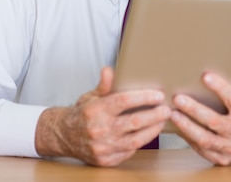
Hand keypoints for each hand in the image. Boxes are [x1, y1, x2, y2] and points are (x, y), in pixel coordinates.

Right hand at [35, 66, 170, 166]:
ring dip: (153, 130)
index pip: (124, 101)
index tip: (158, 95)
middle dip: (155, 115)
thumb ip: (104, 85)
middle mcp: (99, 129)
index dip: (143, 97)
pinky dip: (141, 142)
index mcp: (95, 110)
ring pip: (135, 139)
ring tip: (162, 120)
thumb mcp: (91, 96)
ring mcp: (103, 147)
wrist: (64, 136)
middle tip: (167, 108)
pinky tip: (149, 133)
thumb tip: (109, 70)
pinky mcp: (106, 160)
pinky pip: (129, 151)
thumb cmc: (82, 114)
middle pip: (134, 121)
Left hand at [170, 68, 230, 165]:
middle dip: (194, 109)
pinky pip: (202, 150)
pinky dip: (189, 139)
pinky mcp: (223, 159)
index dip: (220, 88)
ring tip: (172, 114)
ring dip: (187, 126)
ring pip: (205, 139)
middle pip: (214, 121)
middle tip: (178, 98)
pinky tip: (177, 128)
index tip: (205, 76)